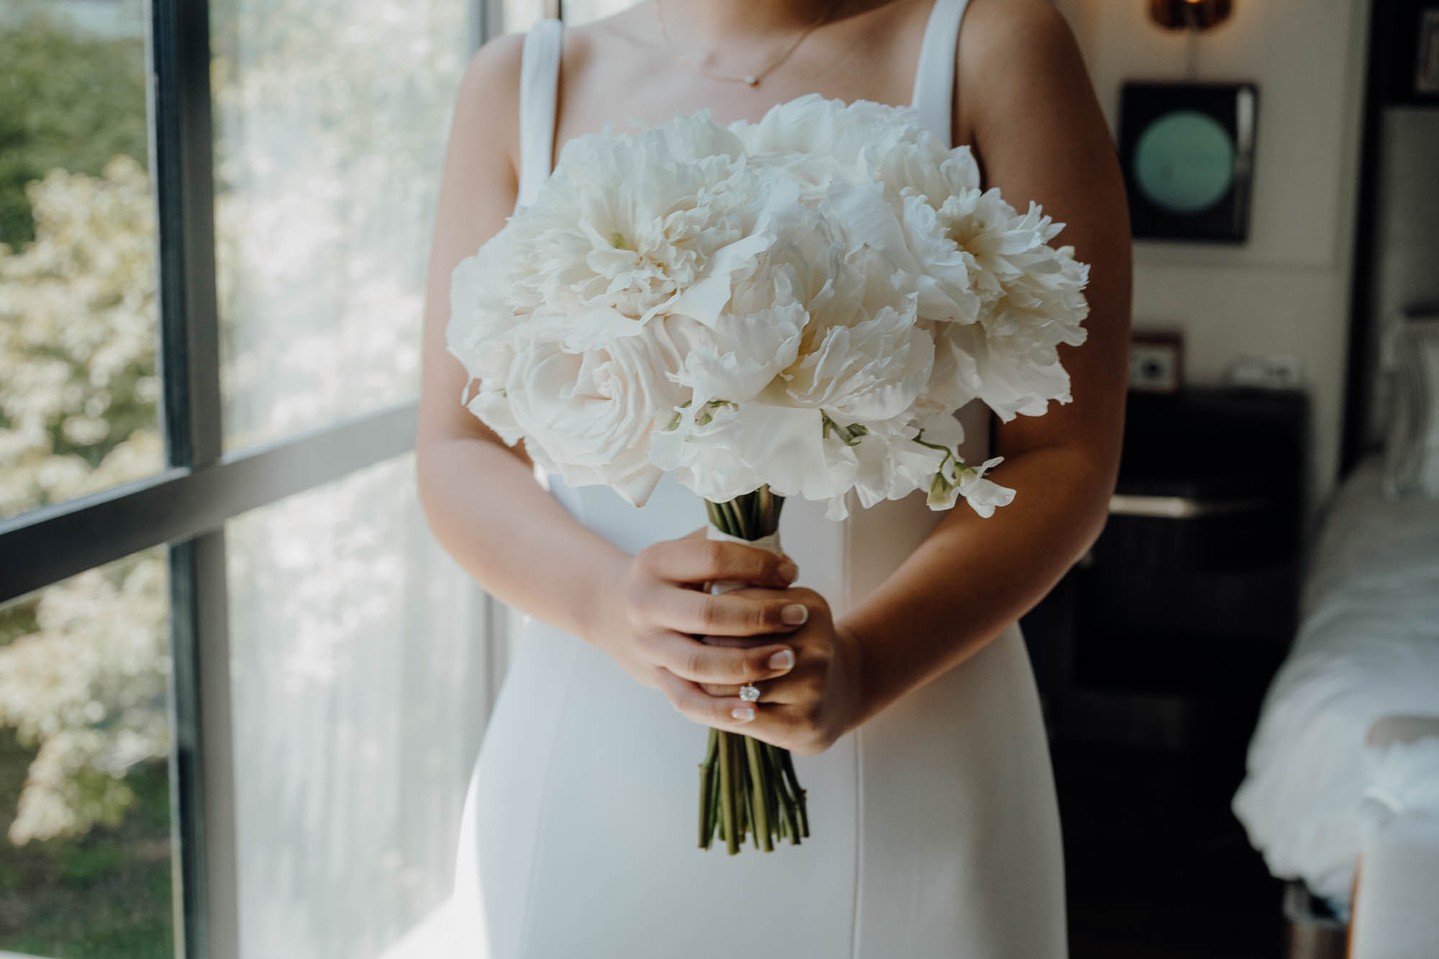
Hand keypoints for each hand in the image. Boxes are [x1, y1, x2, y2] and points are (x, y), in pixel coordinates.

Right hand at [588, 529, 808, 697]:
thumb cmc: (670, 575)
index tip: (790, 572)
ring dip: (747, 664)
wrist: (612, 607)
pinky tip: (752, 711)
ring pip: (700, 663)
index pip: (712, 558)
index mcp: (656, 563)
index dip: (756, 565)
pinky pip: (687, 700)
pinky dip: (719, 710)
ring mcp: (649, 646)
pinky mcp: (655, 678)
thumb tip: (785, 565)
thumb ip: (731, 549)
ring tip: (788, 658)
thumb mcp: (688, 551)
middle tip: (798, 617)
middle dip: (759, 617)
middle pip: (707, 614)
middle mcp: (646, 605)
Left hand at [654, 588, 864, 755]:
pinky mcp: (801, 724)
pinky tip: (705, 699)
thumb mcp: (779, 607)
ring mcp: (812, 688)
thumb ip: (743, 596)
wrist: (836, 692)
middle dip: (702, 646)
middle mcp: (817, 647)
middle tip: (681, 646)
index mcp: (808, 608)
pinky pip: (740, 715)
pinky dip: (716, 708)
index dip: (708, 611)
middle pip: (735, 644)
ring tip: (688, 673)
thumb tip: (695, 600)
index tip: (688, 614)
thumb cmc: (792, 642)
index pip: (739, 604)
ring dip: (704, 680)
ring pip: (733, 683)